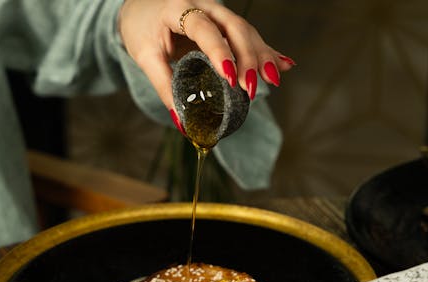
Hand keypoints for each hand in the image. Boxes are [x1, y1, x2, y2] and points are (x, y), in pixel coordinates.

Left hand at [118, 0, 294, 115]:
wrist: (143, 7)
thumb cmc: (142, 30)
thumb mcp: (146, 57)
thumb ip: (164, 88)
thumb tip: (182, 123)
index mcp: (179, 9)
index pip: (203, 28)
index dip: (219, 52)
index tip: (230, 77)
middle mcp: (203, 6)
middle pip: (234, 27)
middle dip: (247, 58)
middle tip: (251, 89)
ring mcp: (218, 13)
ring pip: (246, 31)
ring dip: (262, 56)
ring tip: (273, 80)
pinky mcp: (225, 24)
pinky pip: (249, 37)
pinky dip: (266, 52)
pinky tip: (284, 65)